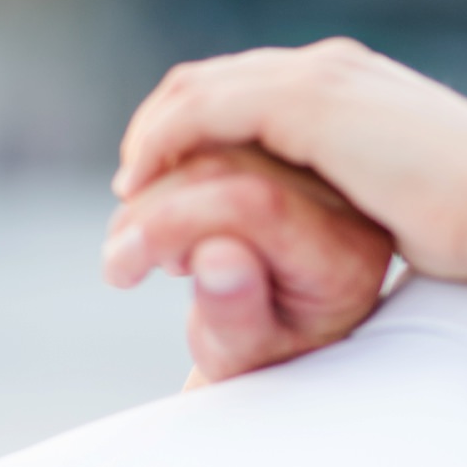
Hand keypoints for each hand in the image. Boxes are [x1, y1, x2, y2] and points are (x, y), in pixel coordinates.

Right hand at [103, 145, 392, 381]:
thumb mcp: (246, 356)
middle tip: (119, 261)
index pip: (251, 203)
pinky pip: (219, 109)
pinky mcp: (294, 139)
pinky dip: (167, 147)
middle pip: (227, 158)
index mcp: (346, 255)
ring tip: (141, 244)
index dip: (170, 221)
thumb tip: (215, 254)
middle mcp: (347, 197)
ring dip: (151, 174)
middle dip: (151, 203)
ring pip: (214, 124)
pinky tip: (158, 202)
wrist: (283, 332)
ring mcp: (323, 160)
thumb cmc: (260, 353)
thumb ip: (235, 313)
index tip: (120, 264)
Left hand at [113, 39, 466, 286]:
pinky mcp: (305, 104)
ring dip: (151, 141)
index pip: (256, 87)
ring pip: (196, 92)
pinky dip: (160, 146)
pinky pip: (200, 114)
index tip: (177, 181)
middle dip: (164, 130)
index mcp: (362, 85)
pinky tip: (143, 190)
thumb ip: (389, 193)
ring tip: (130, 195)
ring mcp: (319, 77)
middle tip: (135, 184)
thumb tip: (389, 221)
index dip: (204, 129)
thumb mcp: (427, 200)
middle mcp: (335, 66)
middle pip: (213, 79)